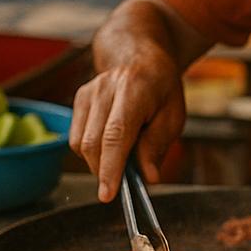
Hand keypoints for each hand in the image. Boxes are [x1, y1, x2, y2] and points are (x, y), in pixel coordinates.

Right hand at [69, 62, 186, 201]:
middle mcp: (106, 88)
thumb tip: (148, 177)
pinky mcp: (79, 99)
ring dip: (98, 162)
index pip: (116, 135)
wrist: (139, 56)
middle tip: (122, 184)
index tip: (107, 194)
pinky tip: (109, 145)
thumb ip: (157, 145)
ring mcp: (88, 92)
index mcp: (135, 89)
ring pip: (81, 144)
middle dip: (104, 171)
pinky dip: (91, 151)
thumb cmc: (160, 88)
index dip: (110, 168)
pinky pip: (77, 138)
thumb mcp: (173, 115)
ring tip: (121, 158)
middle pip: (94, 143)